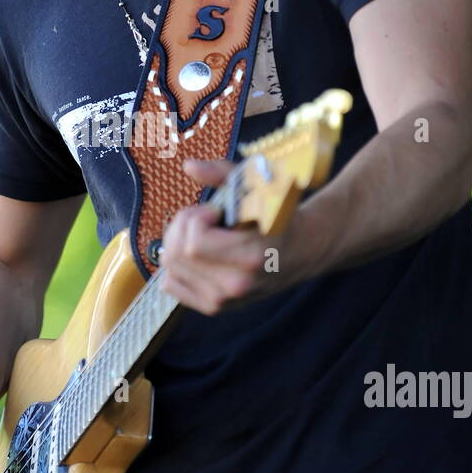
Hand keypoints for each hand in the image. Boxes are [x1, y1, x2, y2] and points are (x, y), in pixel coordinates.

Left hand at [156, 157, 284, 315]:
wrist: (301, 250)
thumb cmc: (278, 216)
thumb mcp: (259, 187)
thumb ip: (222, 173)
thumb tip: (189, 166)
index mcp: (252, 257)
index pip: (195, 243)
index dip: (196, 219)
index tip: (212, 210)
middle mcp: (237, 284)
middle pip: (177, 255)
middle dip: (182, 227)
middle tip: (202, 217)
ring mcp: (224, 300)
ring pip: (170, 268)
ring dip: (177, 243)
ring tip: (200, 233)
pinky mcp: (214, 307)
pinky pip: (171, 285)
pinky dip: (175, 266)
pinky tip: (195, 254)